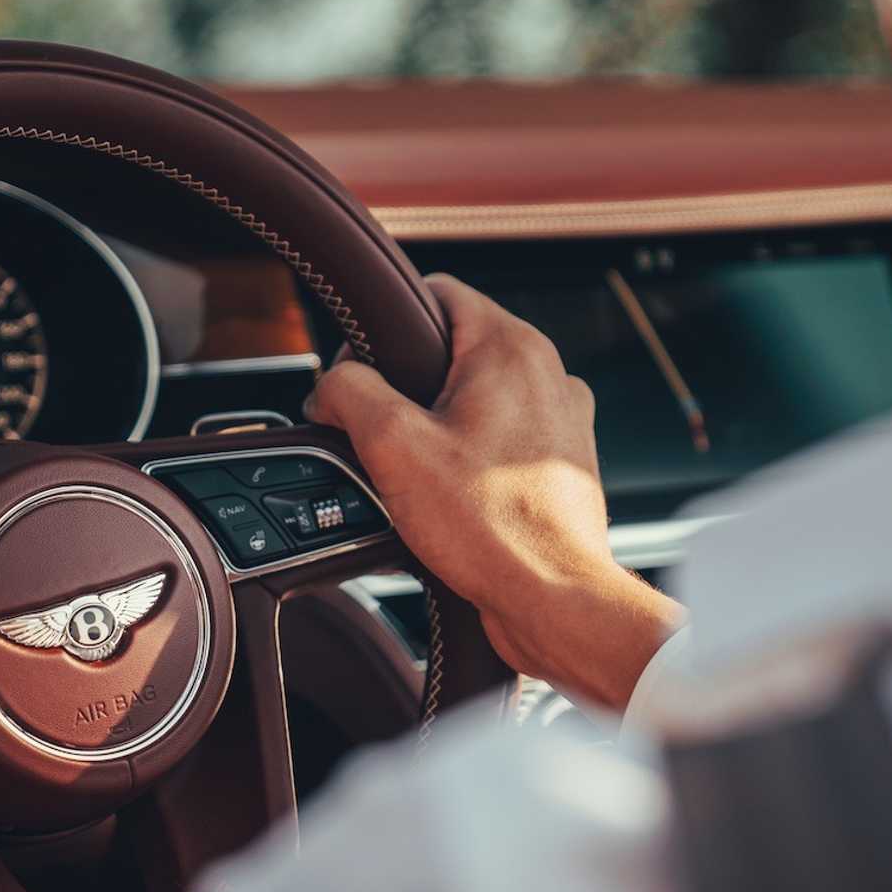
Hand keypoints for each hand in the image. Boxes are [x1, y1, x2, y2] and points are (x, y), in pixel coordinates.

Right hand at [306, 275, 685, 711]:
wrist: (553, 599)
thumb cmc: (490, 525)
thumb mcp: (392, 445)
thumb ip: (349, 393)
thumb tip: (329, 386)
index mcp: (512, 347)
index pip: (435, 293)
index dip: (381, 328)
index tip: (358, 375)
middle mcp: (547, 374)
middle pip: (451, 351)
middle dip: (405, 390)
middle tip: (379, 438)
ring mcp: (560, 421)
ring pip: (473, 401)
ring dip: (434, 432)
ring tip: (414, 479)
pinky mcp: (561, 465)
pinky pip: (497, 444)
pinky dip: (465, 464)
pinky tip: (445, 505)